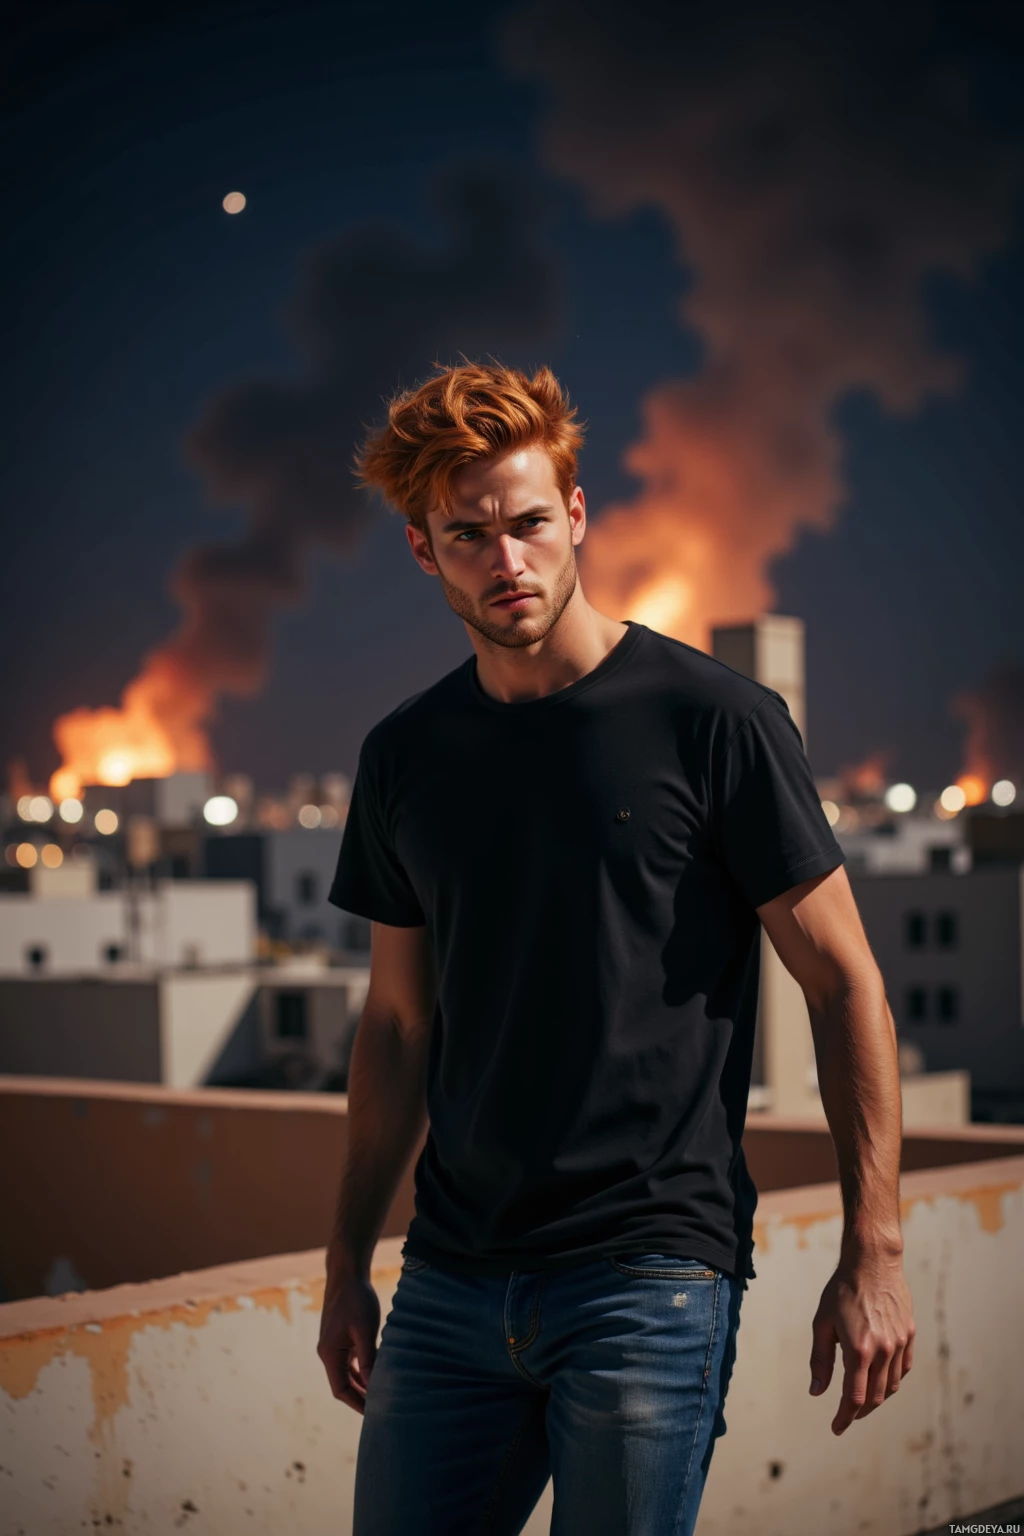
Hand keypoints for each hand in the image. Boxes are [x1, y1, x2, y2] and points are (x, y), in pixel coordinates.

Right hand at [317, 1259, 381, 1415]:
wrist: (347, 1273)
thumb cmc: (356, 1299)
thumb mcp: (365, 1330)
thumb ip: (368, 1358)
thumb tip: (373, 1385)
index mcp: (329, 1353)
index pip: (340, 1390)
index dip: (357, 1403)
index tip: (374, 1414)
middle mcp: (327, 1352)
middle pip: (342, 1384)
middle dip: (360, 1397)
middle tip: (381, 1409)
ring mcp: (333, 1345)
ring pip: (346, 1374)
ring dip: (361, 1385)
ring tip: (380, 1395)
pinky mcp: (340, 1337)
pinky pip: (349, 1361)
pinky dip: (361, 1370)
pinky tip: (376, 1373)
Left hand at [808, 1249, 914, 1434]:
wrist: (873, 1262)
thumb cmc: (841, 1290)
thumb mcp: (822, 1323)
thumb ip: (820, 1360)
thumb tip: (816, 1392)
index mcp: (859, 1350)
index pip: (854, 1398)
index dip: (844, 1417)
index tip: (836, 1427)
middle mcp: (884, 1351)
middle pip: (874, 1397)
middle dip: (858, 1412)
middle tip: (846, 1417)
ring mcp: (900, 1343)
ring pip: (891, 1386)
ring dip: (876, 1399)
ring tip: (861, 1401)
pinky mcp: (910, 1335)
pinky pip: (904, 1369)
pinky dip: (892, 1381)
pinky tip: (881, 1380)